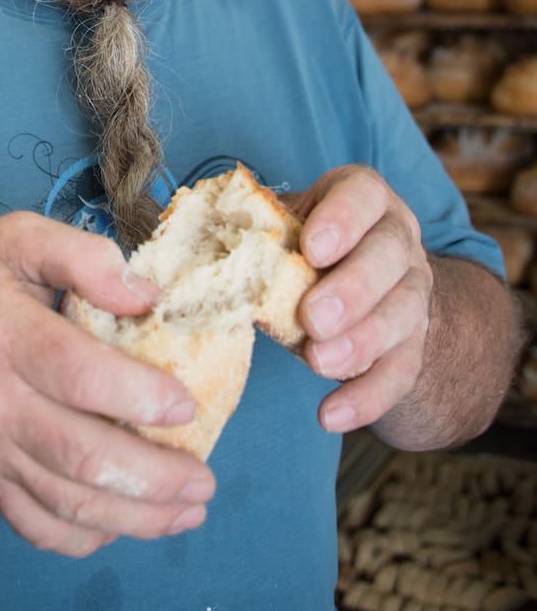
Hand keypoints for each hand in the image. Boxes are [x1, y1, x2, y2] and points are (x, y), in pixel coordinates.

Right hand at [0, 213, 215, 555]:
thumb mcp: (16, 238)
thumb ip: (82, 254)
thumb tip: (147, 295)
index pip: (78, 374)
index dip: (139, 395)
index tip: (187, 405)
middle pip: (80, 454)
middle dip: (154, 477)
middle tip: (205, 479)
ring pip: (66, 501)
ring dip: (137, 517)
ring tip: (189, 510)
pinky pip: (37, 525)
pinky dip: (86, 536)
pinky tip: (127, 525)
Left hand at [284, 164, 433, 434]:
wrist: (364, 285)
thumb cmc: (307, 246)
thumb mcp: (287, 225)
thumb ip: (257, 229)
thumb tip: (197, 244)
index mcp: (364, 198)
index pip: (365, 195)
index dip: (343, 220)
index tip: (311, 249)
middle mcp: (397, 240)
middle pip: (390, 257)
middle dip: (353, 289)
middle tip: (313, 318)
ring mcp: (412, 292)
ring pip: (402, 314)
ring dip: (360, 343)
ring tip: (318, 363)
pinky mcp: (414, 344)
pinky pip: (401, 373)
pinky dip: (367, 398)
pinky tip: (331, 415)